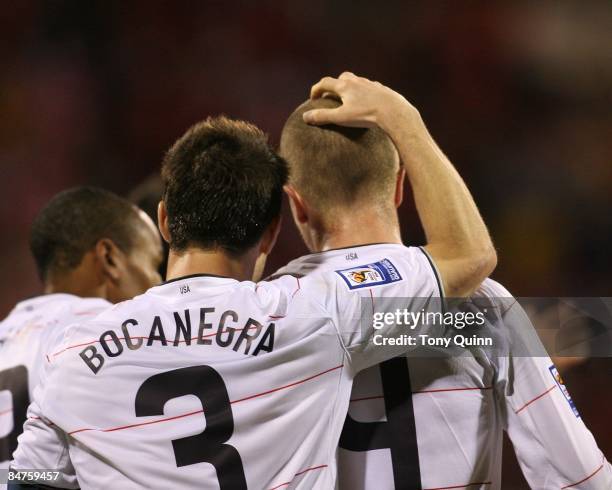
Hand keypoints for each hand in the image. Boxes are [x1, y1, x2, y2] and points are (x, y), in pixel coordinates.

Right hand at [303, 72, 421, 133]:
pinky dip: (363, 93)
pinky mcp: (382, 90)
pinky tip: (366, 103)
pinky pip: (370, 88)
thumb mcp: (341, 118)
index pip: (325, 83)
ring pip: (357, 82)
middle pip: (341, 78)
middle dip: (334, 85)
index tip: (313, 98)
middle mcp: (357, 81)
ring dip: (349, 88)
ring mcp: (370, 84)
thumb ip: (323, 116)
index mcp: (345, 86)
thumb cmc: (366, 115)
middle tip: (331, 97)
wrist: (394, 112)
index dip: (316, 89)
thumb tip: (305, 117)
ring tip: (348, 101)